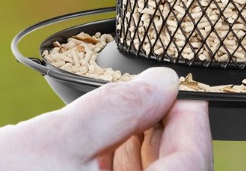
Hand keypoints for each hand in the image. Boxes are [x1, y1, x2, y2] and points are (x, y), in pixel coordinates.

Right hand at [0, 67, 211, 170]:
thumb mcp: (52, 138)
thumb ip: (115, 110)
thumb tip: (164, 83)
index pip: (190, 169)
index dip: (193, 124)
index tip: (184, 90)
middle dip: (166, 139)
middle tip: (153, 97)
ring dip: (144, 161)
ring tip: (127, 120)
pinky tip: (102, 154)